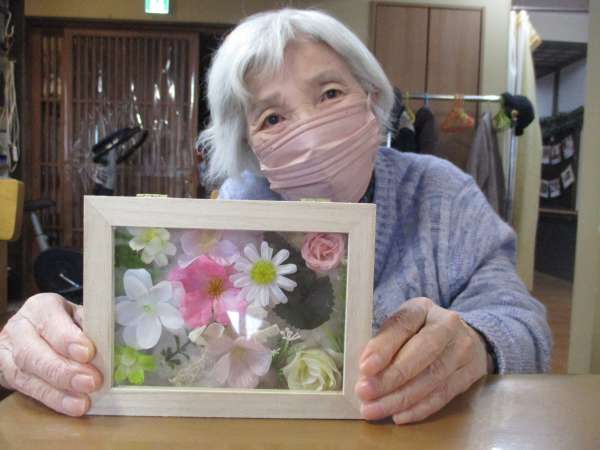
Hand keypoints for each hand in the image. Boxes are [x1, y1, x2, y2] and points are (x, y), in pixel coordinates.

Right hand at [0, 294, 102, 415]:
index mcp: (41, 307)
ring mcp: (8, 353)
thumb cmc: (63, 322)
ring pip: (27, 375)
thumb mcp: (76, 315)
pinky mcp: (6, 375)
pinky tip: (72, 406)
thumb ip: (90, 325)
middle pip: (33, 352)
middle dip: (64, 370)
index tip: (88, 353)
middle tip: (91, 382)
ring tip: (83, 402)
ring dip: (58, 392)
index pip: (51, 321)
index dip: (68, 339)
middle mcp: (20, 328)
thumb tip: (111, 340)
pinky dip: (53, 400)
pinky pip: (28, 391)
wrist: (29, 333)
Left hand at [355, 297, 489, 423]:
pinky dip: (419, 408)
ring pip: (432, 378)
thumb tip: (366, 370)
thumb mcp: (400, 326)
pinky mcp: (471, 373)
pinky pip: (444, 395)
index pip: (403, 325)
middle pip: (421, 353)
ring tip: (375, 409)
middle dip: (391, 377)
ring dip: (401, 398)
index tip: (365, 368)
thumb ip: (383, 343)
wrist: (462, 337)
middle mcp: (447, 325)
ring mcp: (463, 349)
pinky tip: (399, 415)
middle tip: (365, 393)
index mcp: (422, 308)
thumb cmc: (420, 331)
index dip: (383, 347)